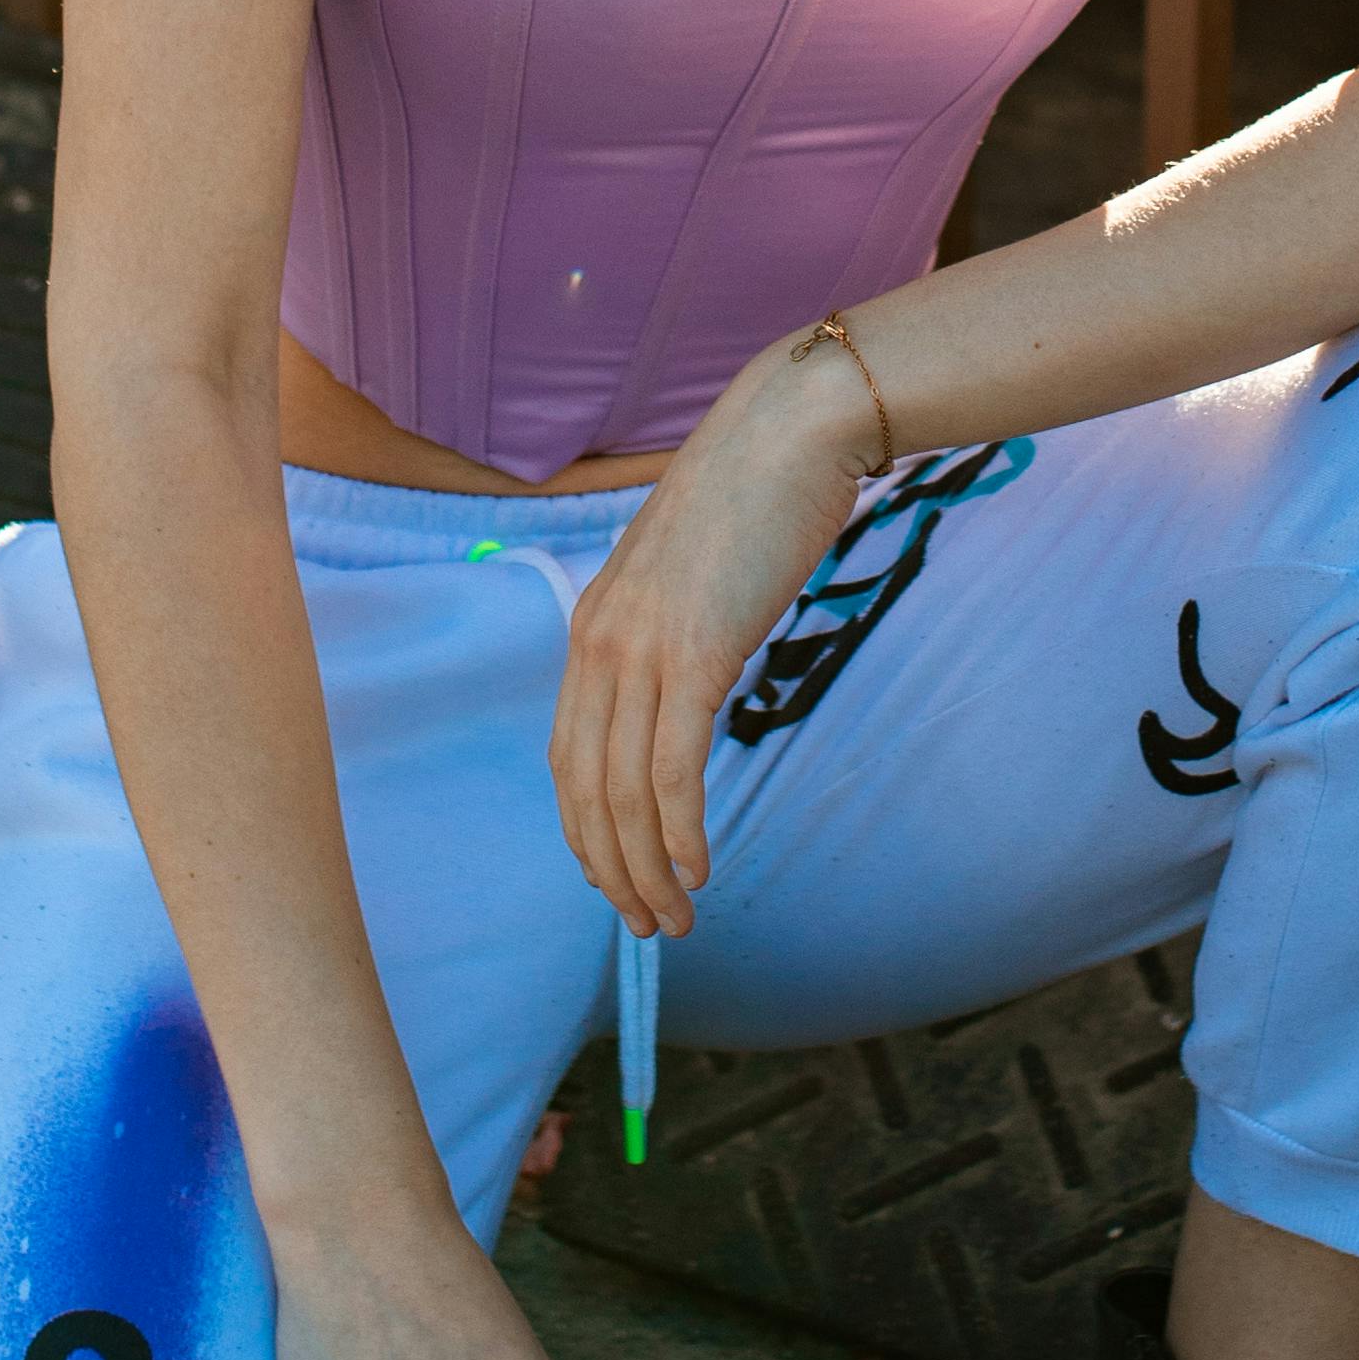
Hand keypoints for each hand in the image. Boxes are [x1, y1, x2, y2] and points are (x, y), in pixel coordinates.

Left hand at [548, 340, 875, 941]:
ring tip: (676, 919)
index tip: (617, 879)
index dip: (587, 831)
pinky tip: (699, 868)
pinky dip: (679, 829)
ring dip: (647, 869)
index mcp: (594, 626)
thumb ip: (676, 631)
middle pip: (585, 788)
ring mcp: (641, 648)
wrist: (789, 433)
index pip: (569, 755)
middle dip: (612, 870)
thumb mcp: (692, 575)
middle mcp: (600, 642)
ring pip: (623, 791)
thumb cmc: (754, 497)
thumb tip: (692, 682)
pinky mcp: (693, 652)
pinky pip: (672, 766)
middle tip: (648, 926)